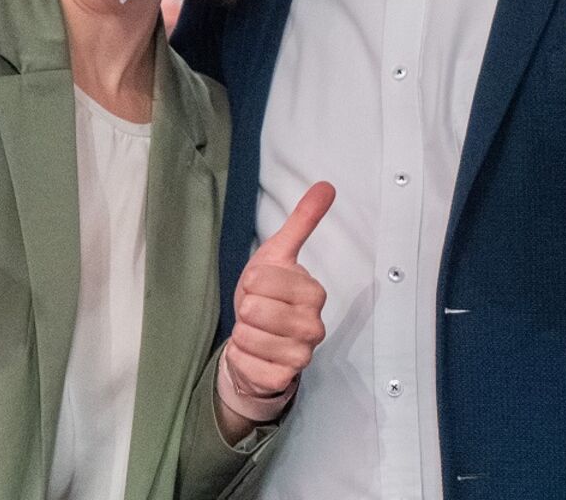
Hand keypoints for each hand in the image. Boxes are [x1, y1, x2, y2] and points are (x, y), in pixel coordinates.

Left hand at [224, 181, 333, 419]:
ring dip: (241, 334)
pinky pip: (246, 364)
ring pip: (248, 337)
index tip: (261, 288)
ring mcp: (301, 355)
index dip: (251, 282)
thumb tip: (327, 186)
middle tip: (257, 313)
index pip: (260, 277)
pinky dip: (239, 357)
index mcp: (314, 292)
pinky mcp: (283, 379)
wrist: (260, 341)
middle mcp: (314, 325)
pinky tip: (252, 353)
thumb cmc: (268, 296)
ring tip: (255, 332)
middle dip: (246, 309)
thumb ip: (303, 221)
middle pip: (254, 308)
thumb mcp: (279, 255)